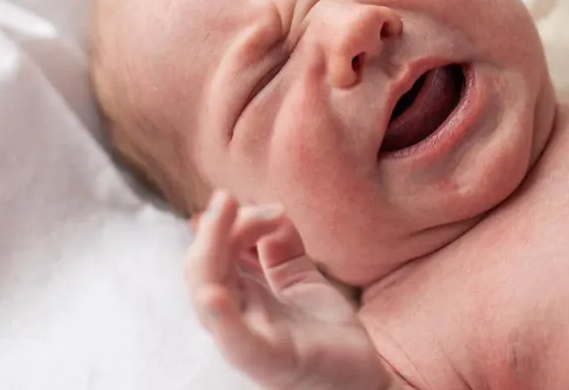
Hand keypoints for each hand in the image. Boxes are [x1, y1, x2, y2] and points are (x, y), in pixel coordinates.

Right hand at [186, 191, 393, 389]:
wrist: (362, 378)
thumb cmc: (328, 335)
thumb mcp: (304, 282)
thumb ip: (284, 250)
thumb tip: (273, 214)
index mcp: (242, 300)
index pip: (215, 256)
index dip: (221, 225)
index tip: (252, 203)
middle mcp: (238, 320)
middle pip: (206, 269)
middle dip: (212, 229)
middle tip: (227, 197)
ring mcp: (251, 341)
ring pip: (211, 296)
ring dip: (211, 251)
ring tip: (226, 213)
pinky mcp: (272, 362)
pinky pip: (238, 343)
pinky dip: (222, 319)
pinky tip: (214, 294)